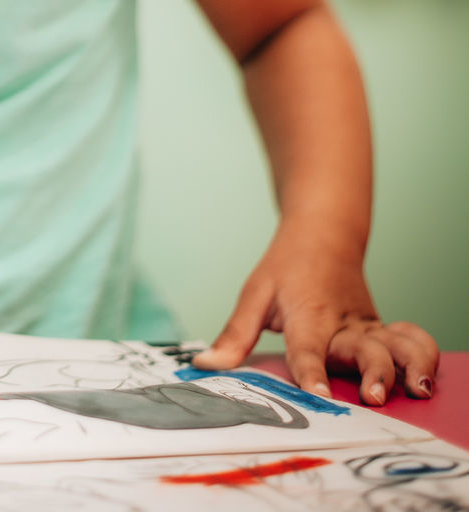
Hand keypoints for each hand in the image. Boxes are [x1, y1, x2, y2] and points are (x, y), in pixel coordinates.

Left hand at [191, 227, 439, 406]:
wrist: (324, 232)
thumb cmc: (286, 267)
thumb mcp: (254, 294)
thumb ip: (234, 335)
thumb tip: (205, 366)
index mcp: (308, 316)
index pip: (307, 349)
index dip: (312, 373)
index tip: (321, 399)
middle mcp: (343, 325)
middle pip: (364, 350)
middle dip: (373, 373)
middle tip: (374, 397)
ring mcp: (368, 328)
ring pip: (399, 344)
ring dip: (411, 364)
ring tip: (417, 388)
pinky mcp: (382, 331)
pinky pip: (412, 340)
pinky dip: (424, 353)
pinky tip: (427, 377)